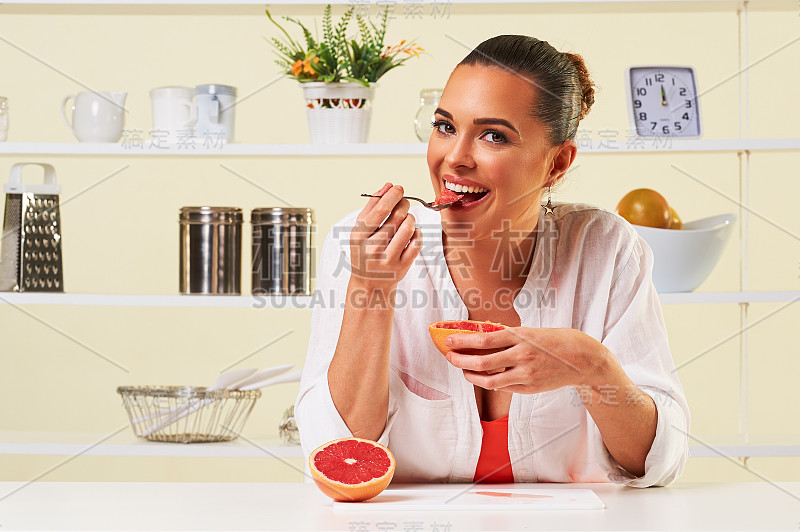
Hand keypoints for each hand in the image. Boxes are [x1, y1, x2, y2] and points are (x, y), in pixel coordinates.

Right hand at [349, 182, 421, 289]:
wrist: (369, 284)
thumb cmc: (364, 251)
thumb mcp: (360, 230)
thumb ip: (372, 207)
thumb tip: (387, 186)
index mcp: (359, 236)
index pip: (380, 210)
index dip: (392, 195)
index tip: (398, 188)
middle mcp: (373, 248)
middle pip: (397, 216)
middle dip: (403, 204)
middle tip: (403, 202)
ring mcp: (389, 259)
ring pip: (409, 227)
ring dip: (410, 217)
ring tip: (406, 218)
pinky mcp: (402, 266)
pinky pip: (417, 241)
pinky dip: (417, 232)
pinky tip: (411, 232)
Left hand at [443, 327, 618, 393]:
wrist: (584, 359)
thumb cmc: (557, 340)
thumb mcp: (533, 331)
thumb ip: (510, 336)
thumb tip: (484, 335)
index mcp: (522, 336)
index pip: (485, 340)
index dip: (464, 341)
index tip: (449, 340)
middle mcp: (523, 355)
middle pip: (483, 362)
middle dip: (461, 361)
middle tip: (449, 357)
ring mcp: (527, 374)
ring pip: (490, 380)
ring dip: (472, 376)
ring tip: (464, 371)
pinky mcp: (530, 387)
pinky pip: (504, 387)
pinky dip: (491, 382)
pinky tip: (484, 378)